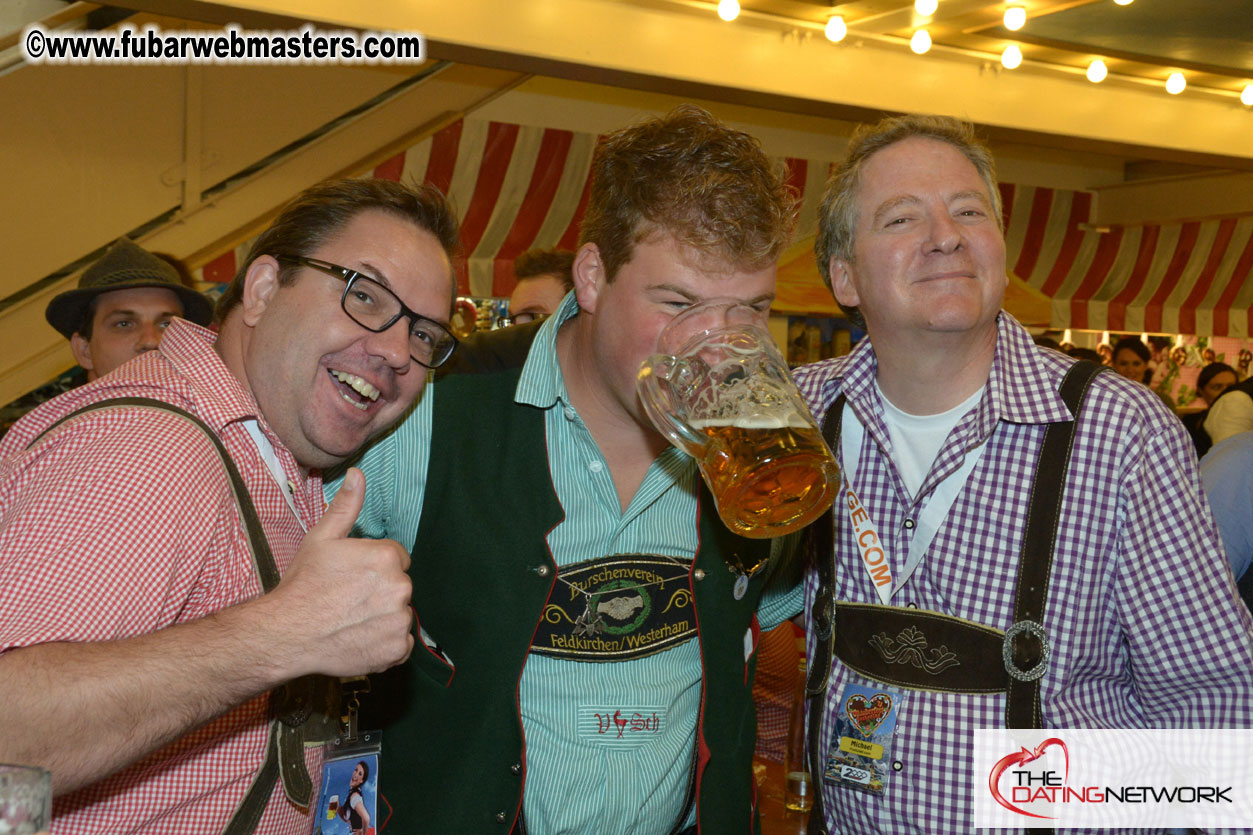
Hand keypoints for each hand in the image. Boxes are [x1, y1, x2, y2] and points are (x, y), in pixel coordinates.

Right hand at [266, 468, 413, 677]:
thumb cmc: (303, 584)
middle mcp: (401, 587)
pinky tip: (359, 639)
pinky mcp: (396, 650)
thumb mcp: (321, 538)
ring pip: (399, 615)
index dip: (373, 568)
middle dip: (380, 592)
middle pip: (399, 586)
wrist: (287, 633)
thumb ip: (346, 506)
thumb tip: (358, 474)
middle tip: (348, 600)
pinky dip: (384, 643)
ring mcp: (399, 621)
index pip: (396, 559)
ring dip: (382, 618)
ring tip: (351, 620)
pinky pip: (400, 644)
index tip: (351, 578)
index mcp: (388, 556)